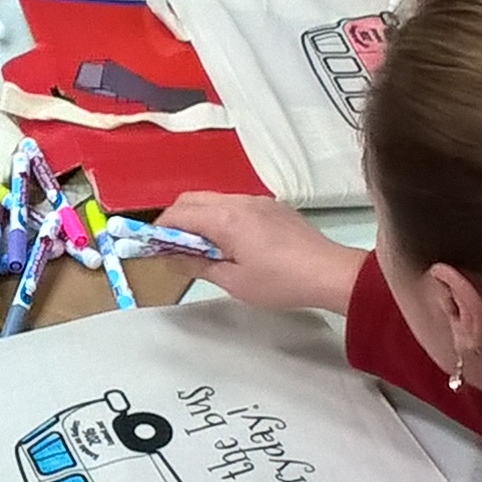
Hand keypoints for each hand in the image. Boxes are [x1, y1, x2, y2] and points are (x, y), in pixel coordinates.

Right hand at [156, 192, 366, 312]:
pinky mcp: (272, 206)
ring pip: (214, 200)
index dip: (159, 229)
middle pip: (193, 199)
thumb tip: (171, 258)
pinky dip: (221, 217)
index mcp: (224, 218)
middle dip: (177, 220)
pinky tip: (231, 243)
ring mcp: (258, 200)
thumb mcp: (233, 282)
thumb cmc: (280, 282)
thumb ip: (197, 266)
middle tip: (174, 249)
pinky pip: (235, 204)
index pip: (178, 213)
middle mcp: (238, 201)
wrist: (329, 273)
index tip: (151, 247)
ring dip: (200, 218)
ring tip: (204, 249)